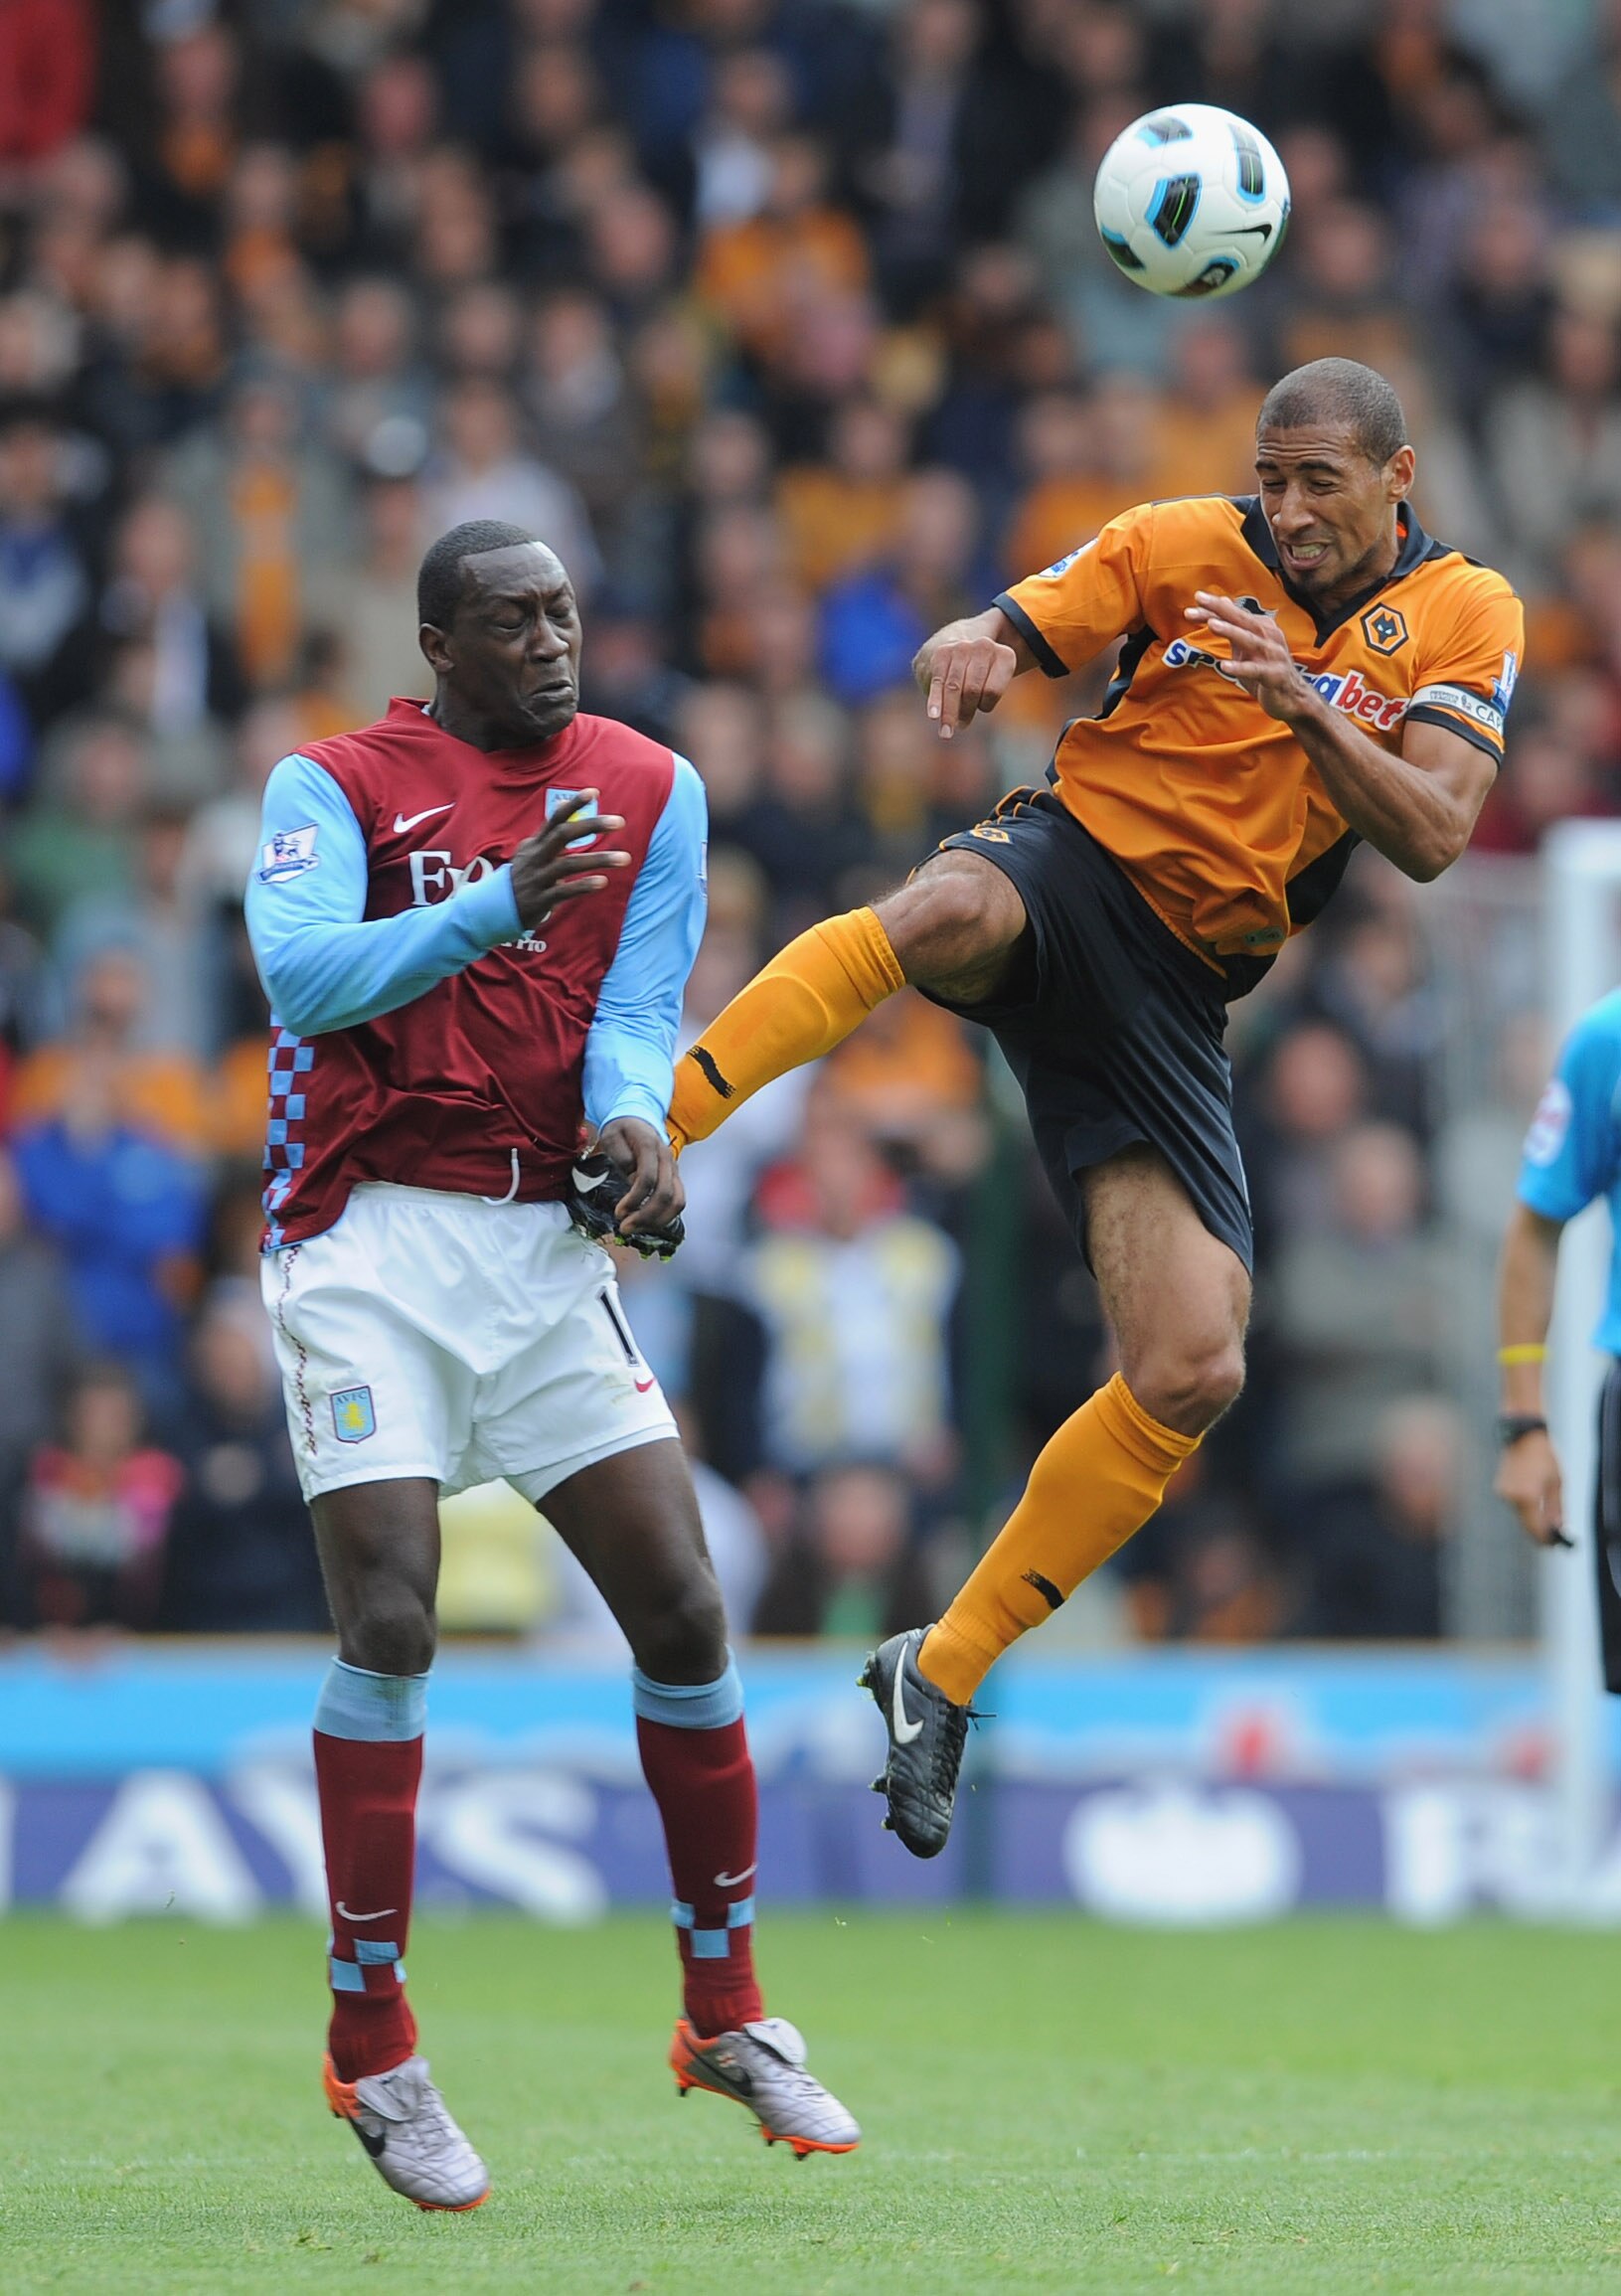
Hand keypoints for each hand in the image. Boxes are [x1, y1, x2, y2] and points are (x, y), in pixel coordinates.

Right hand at [510, 791, 629, 931]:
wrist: (497, 908)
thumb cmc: (523, 876)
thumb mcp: (531, 852)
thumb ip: (548, 834)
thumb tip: (561, 808)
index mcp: (536, 844)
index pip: (555, 819)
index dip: (573, 804)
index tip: (594, 792)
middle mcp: (537, 857)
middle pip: (564, 834)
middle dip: (592, 825)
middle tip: (620, 822)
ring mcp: (538, 878)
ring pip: (569, 864)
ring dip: (598, 859)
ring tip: (625, 858)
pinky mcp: (541, 899)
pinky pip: (564, 891)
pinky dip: (583, 886)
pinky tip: (602, 882)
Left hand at [596, 1116, 684, 1236]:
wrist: (638, 1118)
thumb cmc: (622, 1129)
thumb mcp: (612, 1136)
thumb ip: (621, 1156)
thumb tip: (632, 1179)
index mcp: (650, 1146)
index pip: (648, 1178)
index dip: (634, 1199)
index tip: (619, 1212)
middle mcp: (667, 1159)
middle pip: (666, 1194)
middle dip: (646, 1216)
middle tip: (625, 1227)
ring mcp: (674, 1169)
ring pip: (677, 1201)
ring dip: (658, 1220)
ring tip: (636, 1228)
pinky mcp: (675, 1178)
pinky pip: (678, 1201)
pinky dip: (665, 1216)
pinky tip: (647, 1222)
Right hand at [915, 630, 1016, 738]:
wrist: (957, 641)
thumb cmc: (980, 671)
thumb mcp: (993, 680)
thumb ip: (983, 699)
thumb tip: (961, 723)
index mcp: (1005, 656)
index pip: (992, 691)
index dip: (986, 705)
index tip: (982, 707)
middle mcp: (984, 647)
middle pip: (972, 690)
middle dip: (965, 711)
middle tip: (962, 726)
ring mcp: (962, 648)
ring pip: (954, 688)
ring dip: (949, 713)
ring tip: (946, 733)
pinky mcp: (942, 653)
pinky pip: (938, 682)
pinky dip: (936, 700)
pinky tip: (934, 716)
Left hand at [1185, 593, 1309, 722]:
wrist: (1292, 697)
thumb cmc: (1266, 669)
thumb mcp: (1247, 645)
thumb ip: (1235, 625)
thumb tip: (1222, 601)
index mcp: (1262, 627)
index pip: (1235, 614)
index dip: (1215, 606)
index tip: (1196, 598)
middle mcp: (1269, 636)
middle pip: (1242, 619)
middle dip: (1221, 609)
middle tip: (1200, 599)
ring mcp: (1273, 655)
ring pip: (1250, 640)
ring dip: (1231, 631)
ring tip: (1212, 624)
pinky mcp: (1274, 675)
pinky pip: (1255, 670)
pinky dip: (1240, 667)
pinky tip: (1224, 666)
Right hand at [1494, 1427, 1567, 1547]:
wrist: (1523, 1436)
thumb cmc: (1544, 1457)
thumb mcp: (1557, 1483)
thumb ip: (1557, 1508)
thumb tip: (1558, 1528)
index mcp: (1528, 1497)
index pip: (1536, 1528)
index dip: (1546, 1539)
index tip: (1555, 1544)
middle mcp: (1513, 1498)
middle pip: (1527, 1525)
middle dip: (1540, 1532)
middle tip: (1553, 1538)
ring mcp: (1504, 1493)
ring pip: (1520, 1517)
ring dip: (1532, 1521)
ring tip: (1547, 1522)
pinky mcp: (1500, 1489)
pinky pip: (1515, 1506)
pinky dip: (1525, 1510)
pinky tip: (1535, 1506)